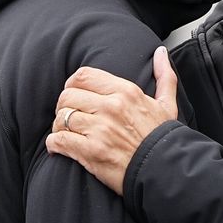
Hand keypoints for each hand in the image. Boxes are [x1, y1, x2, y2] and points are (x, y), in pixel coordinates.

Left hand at [45, 46, 179, 193]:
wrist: (165, 170)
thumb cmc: (163, 138)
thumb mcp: (167, 104)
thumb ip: (164, 75)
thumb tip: (160, 52)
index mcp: (126, 92)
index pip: (83, 76)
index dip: (72, 85)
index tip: (75, 95)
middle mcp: (111, 107)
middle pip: (67, 96)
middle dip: (64, 106)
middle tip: (69, 116)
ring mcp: (100, 130)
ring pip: (61, 118)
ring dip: (59, 126)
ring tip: (65, 132)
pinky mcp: (90, 152)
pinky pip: (58, 140)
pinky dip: (54, 144)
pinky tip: (60, 147)